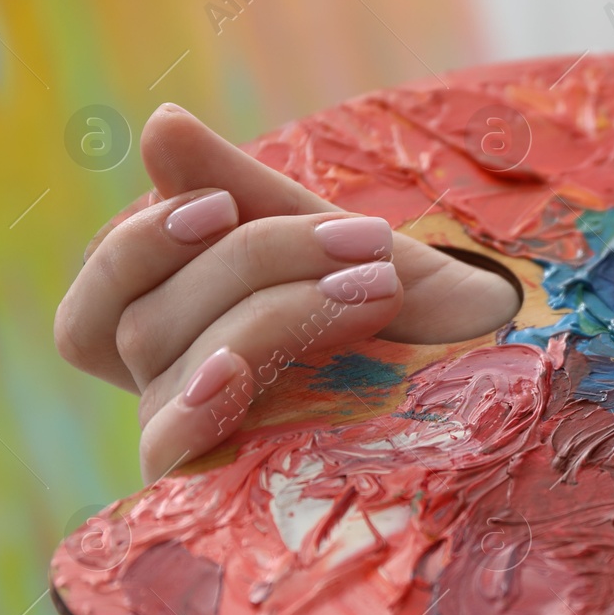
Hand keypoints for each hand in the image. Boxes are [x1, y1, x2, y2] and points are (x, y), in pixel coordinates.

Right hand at [55, 104, 519, 482]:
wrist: (508, 378)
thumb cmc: (422, 317)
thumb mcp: (342, 242)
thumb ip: (253, 194)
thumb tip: (158, 125)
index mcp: (189, 332)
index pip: (104, 295)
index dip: (139, 243)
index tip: (224, 205)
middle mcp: (181, 392)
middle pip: (140, 318)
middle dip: (248, 262)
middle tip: (364, 240)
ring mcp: (205, 443)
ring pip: (163, 359)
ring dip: (268, 308)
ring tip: (378, 287)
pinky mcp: (230, 489)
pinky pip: (167, 445)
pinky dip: (192, 401)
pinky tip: (234, 372)